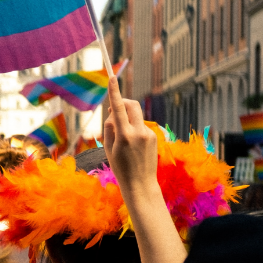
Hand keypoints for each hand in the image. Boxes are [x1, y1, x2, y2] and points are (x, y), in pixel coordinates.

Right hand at [103, 72, 158, 199]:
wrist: (141, 185)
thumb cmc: (121, 168)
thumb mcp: (108, 149)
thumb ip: (110, 128)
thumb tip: (114, 112)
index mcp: (125, 136)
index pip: (118, 108)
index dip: (114, 92)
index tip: (112, 77)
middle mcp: (139, 132)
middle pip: (132, 104)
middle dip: (122, 101)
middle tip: (113, 110)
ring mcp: (149, 134)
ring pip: (135, 116)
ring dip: (127, 119)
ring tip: (121, 139)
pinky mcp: (154, 137)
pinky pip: (141, 125)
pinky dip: (133, 128)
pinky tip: (132, 145)